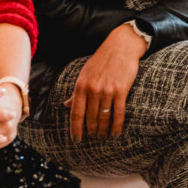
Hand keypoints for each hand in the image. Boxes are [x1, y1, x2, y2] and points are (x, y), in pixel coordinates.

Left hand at [65, 24, 144, 140]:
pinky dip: (116, 126)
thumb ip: (77, 92)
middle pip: (90, 117)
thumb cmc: (101, 61)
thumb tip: (66, 105)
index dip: (75, 128)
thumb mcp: (84, 74)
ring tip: (103, 136)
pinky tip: (116, 133)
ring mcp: (107, 90)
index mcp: (81, 85)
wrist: (120, 47)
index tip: (75, 140)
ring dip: (103, 130)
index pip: (76, 112)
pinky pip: (118, 114)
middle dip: (91, 130)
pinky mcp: (121, 91)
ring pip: (103, 117)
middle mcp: (92, 89)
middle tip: (93, 138)